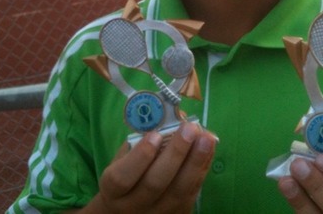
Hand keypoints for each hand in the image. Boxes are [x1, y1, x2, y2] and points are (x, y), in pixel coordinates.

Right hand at [77, 122, 216, 212]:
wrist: (131, 211)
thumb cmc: (128, 176)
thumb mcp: (124, 160)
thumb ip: (140, 143)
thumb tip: (169, 119)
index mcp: (113, 191)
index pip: (122, 178)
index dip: (140, 157)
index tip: (155, 135)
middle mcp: (133, 207)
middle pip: (155, 184)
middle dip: (175, 153)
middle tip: (189, 128)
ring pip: (179, 191)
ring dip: (195, 161)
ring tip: (206, 138)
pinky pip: (192, 193)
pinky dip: (202, 168)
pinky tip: (208, 149)